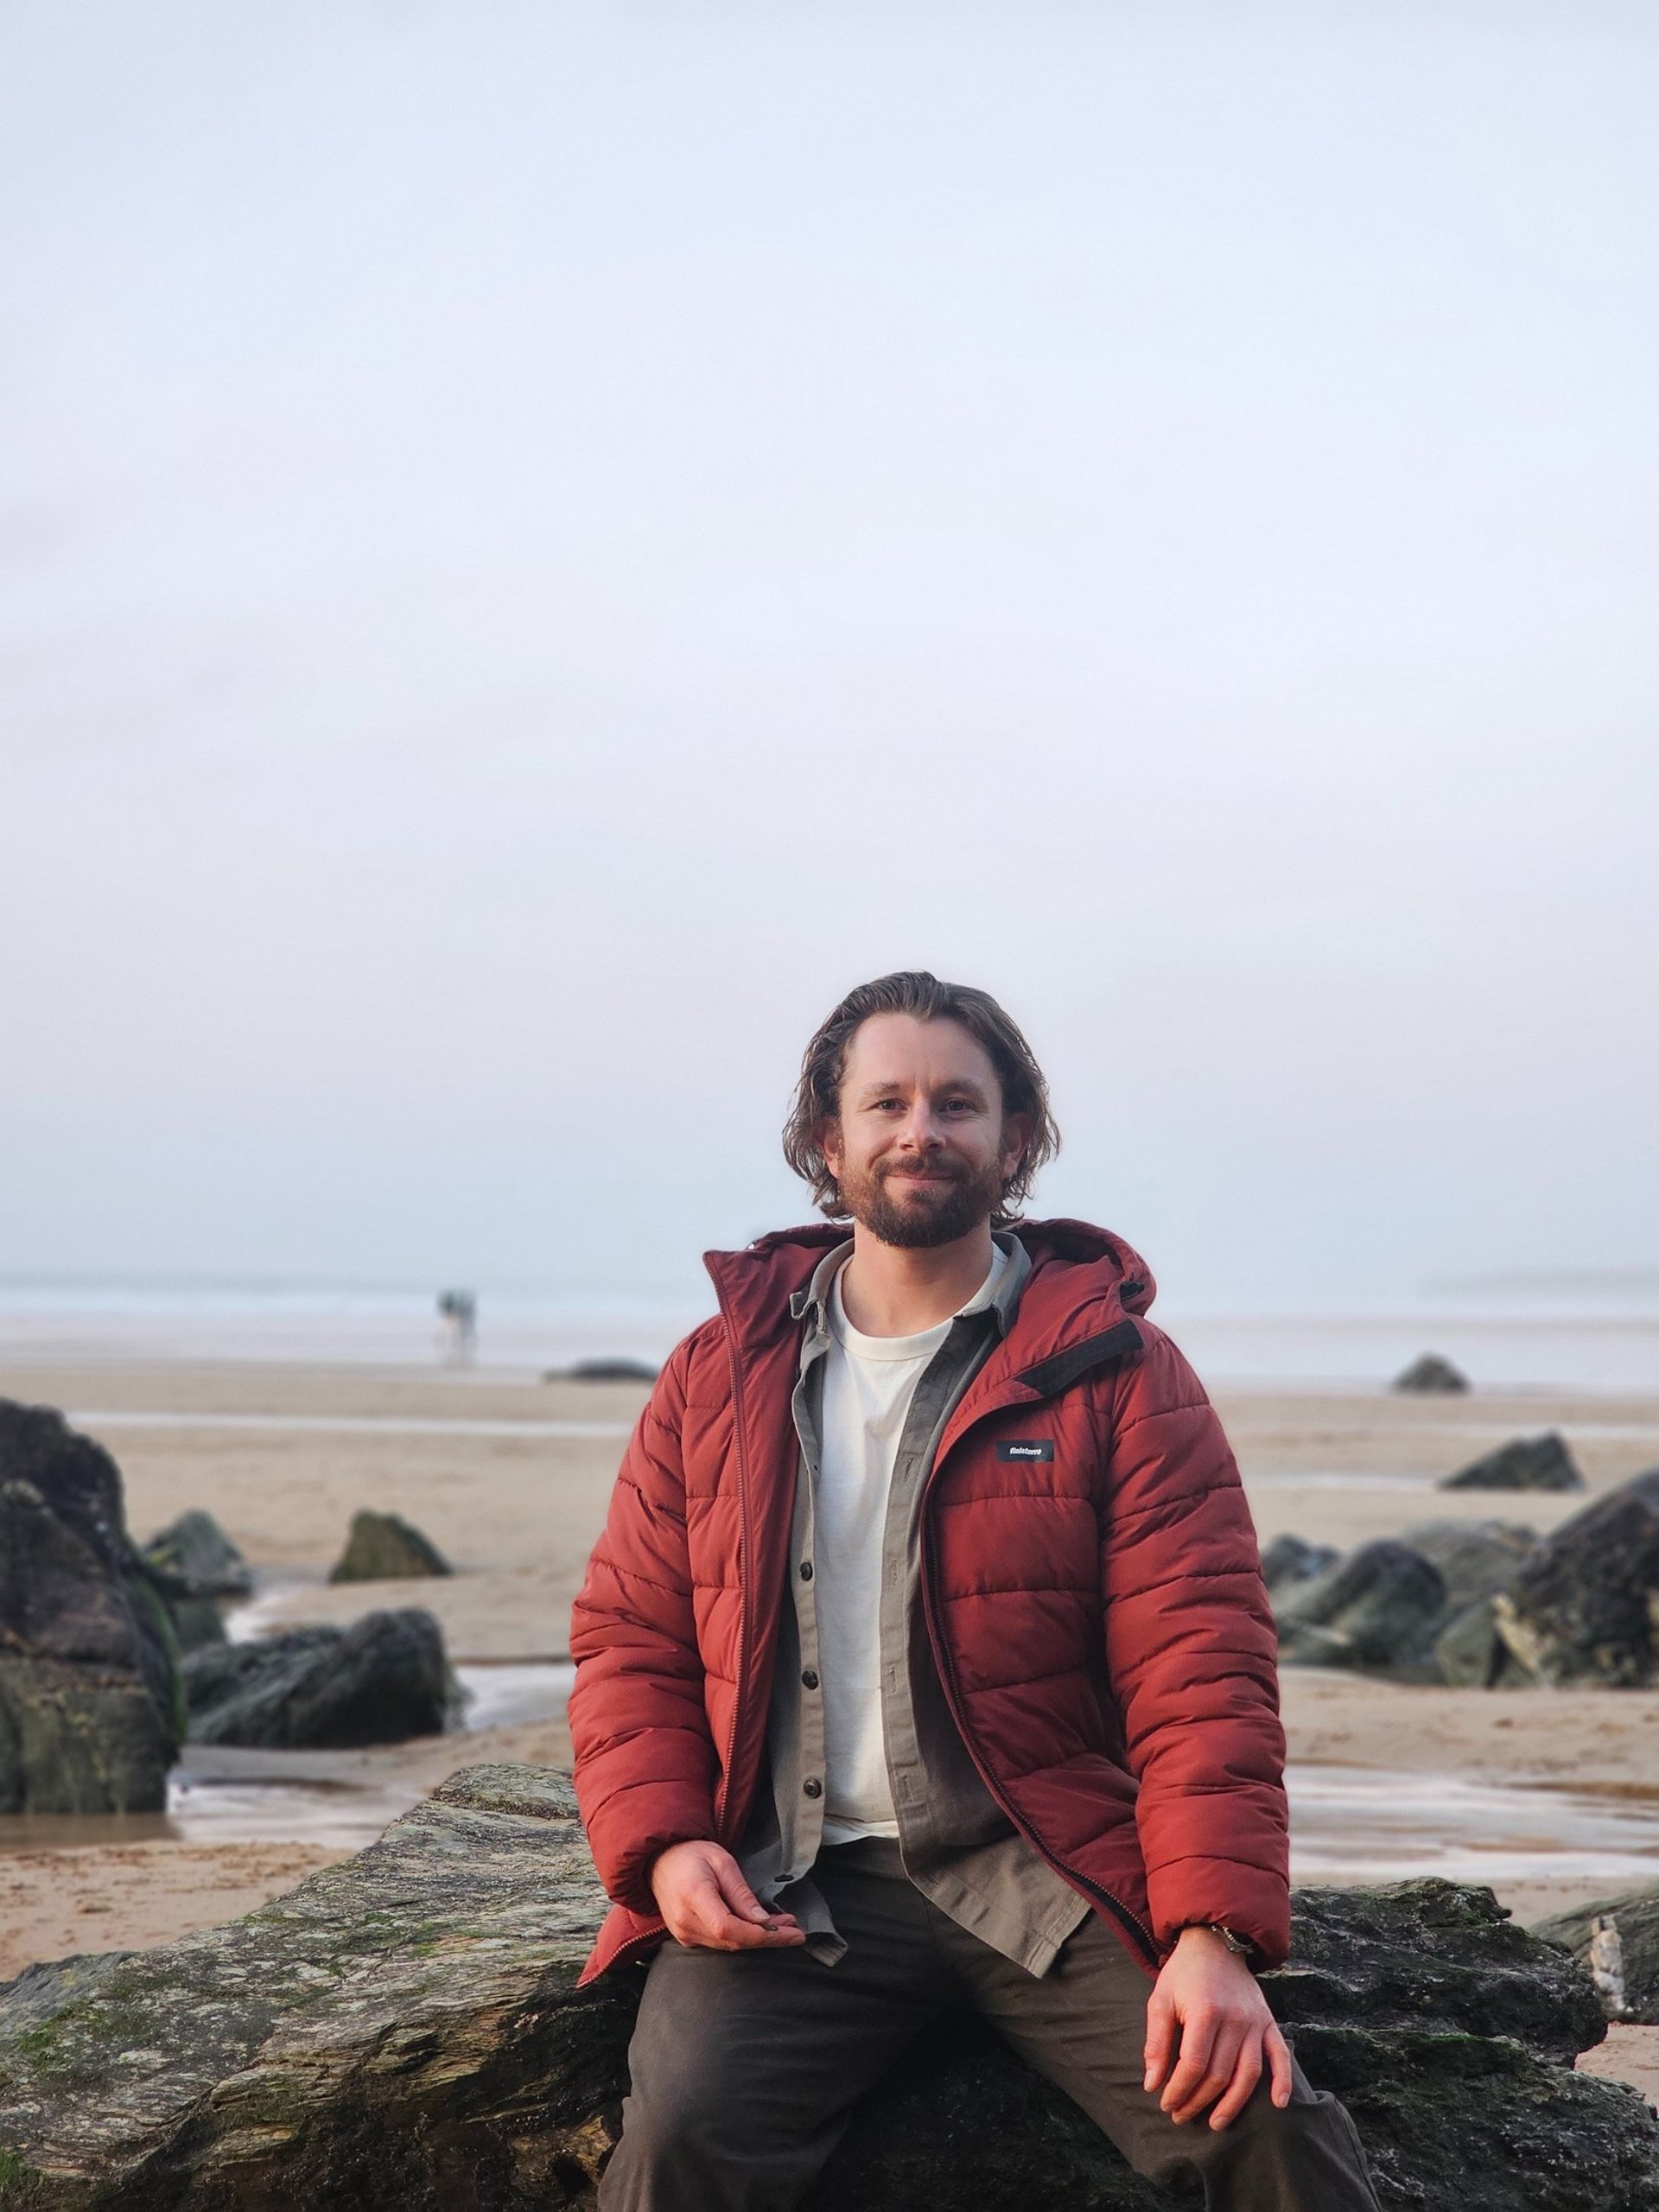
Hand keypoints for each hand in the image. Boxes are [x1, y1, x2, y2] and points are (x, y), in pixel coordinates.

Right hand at [648, 1841, 806, 1951]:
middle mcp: (685, 1922)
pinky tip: (758, 1928)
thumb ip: (741, 1893)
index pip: (731, 1929)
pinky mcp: (686, 1937)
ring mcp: (683, 1933)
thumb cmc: (691, 1855)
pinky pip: (719, 1943)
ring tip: (782, 1926)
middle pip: (734, 1941)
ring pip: (729, 1946)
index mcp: (694, 1897)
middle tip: (794, 1929)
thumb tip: (762, 1920)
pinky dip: (742, 1938)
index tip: (792, 1933)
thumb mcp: (722, 1862)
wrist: (660, 1861)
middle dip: (769, 1937)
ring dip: (758, 1938)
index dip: (764, 1935)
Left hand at [1142, 1926, 1293, 2129]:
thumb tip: (1152, 2084)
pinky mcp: (1269, 2022)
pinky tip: (1278, 2104)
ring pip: (1249, 2073)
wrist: (1215, 1942)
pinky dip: (1283, 2081)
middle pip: (1219, 2074)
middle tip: (1183, 2115)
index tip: (1166, 2103)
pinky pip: (1280, 2055)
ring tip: (1216, 2122)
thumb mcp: (1160, 2000)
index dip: (1179, 2090)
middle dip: (1199, 2101)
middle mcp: (1235, 2019)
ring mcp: (1256, 2021)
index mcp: (1206, 2011)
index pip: (1194, 2064)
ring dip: (1233, 2103)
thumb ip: (1157, 2043)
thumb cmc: (1183, 1974)